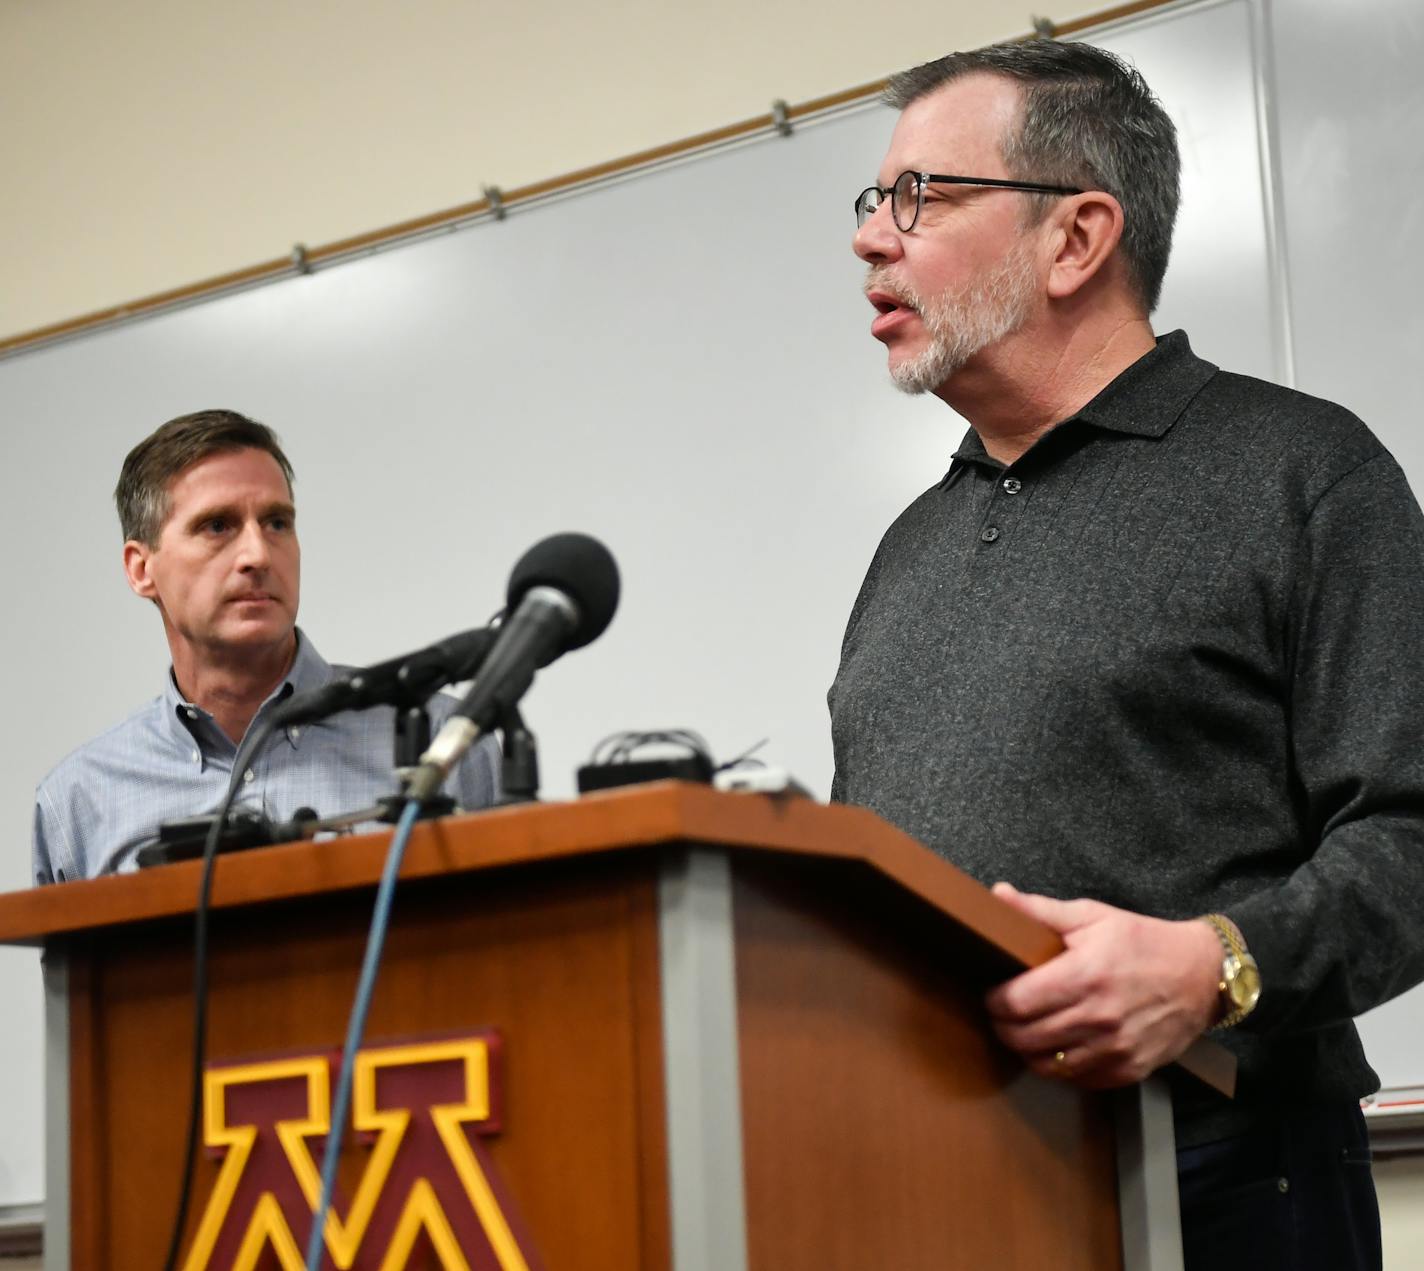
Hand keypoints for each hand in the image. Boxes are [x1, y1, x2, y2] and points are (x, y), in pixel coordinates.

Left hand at [983, 883, 1222, 1087]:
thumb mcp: (1091, 915)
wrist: (1202, 975)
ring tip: (1026, 1030)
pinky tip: (1057, 1046)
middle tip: (1003, 1013)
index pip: (1017, 1002)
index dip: (995, 1000)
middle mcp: (1099, 1017)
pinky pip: (1077, 1080)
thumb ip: (1039, 910)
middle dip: (1004, 1025)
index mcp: (1085, 975)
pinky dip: (1060, 1067)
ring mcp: (1115, 1049)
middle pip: (1025, 1037)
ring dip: (1027, 1050)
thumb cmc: (1143, 941)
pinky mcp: (1129, 1070)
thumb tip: (998, 895)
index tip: (993, 992)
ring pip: (1046, 1065)